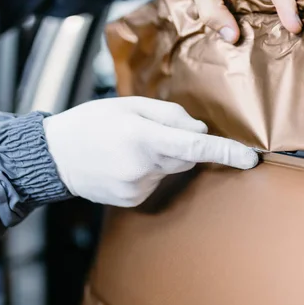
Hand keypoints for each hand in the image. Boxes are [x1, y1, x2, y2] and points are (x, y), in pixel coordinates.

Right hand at [43, 97, 258, 206]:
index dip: (226, 152)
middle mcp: (142, 166)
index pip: (195, 147)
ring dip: (164, 156)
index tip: (249, 158)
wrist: (54, 158)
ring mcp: (138, 187)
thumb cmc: (90, 123)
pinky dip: (151, 170)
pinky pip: (157, 181)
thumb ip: (169, 114)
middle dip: (182, 143)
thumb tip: (200, 131)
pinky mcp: (133, 200)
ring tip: (131, 147)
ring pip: (172, 169)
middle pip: (186, 156)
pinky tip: (126, 163)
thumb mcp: (128, 104)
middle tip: (152, 131)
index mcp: (142, 137)